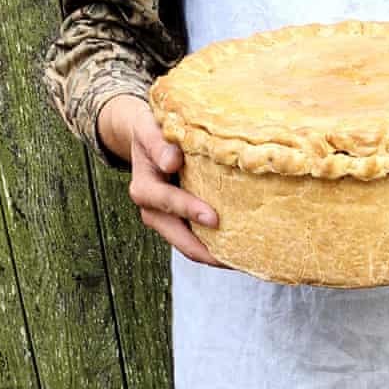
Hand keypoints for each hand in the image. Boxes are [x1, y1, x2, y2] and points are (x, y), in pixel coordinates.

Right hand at [97, 94, 223, 265]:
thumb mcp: (149, 128)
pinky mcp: (180, 224)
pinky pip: (198, 242)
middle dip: (206, 250)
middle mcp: (153, 211)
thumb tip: (172, 161)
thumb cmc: (151, 131)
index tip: (213, 218)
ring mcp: (167, 222)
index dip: (190, 210)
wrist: (146, 139)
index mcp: (145, 188)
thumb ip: (158, 142)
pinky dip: (216, 248)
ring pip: (190, 247)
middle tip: (235, 258)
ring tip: (243, 260)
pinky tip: (239, 251)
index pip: (168, 202)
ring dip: (214, 255)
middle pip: (179, 238)